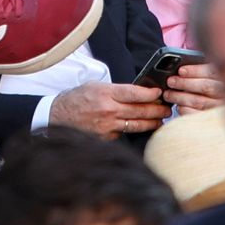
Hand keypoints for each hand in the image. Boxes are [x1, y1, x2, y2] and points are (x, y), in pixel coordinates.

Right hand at [49, 82, 170, 137]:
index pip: (134, 93)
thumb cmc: (76, 99)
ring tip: (160, 120)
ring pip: (136, 125)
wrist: (57, 117)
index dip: (150, 94)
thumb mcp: (95, 86)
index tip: (159, 92)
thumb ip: (115, 90)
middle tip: (167, 108)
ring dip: (151, 122)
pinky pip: (124, 133)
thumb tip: (136, 93)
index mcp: (106, 94)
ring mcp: (107, 126)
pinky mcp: (105, 138)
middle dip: (157, 109)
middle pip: (140, 110)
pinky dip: (132, 130)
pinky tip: (141, 127)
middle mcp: (108, 111)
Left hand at [164, 63, 224, 112]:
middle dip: (184, 83)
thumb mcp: (216, 81)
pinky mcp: (211, 122)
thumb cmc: (215, 97)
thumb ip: (205, 74)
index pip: (212, 73)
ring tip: (169, 94)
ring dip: (180, 97)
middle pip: (205, 87)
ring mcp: (220, 111)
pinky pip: (195, 115)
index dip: (195, 71)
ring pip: (198, 101)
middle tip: (171, 82)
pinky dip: (184, 109)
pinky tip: (179, 106)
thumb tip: (184, 70)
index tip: (181, 71)